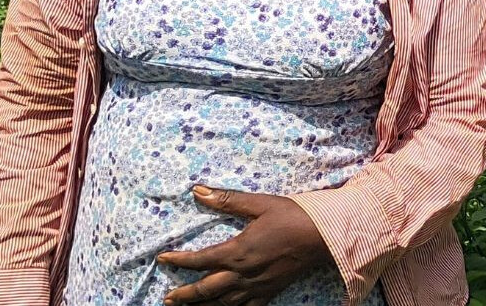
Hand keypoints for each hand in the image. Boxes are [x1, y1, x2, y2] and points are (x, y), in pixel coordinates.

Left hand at [159, 186, 333, 304]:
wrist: (323, 236)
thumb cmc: (292, 216)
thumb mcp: (259, 204)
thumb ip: (226, 199)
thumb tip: (197, 191)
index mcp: (238, 251)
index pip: (200, 260)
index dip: (178, 260)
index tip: (162, 258)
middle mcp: (243, 273)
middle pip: (206, 289)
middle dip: (184, 295)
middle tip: (168, 298)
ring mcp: (256, 287)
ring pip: (223, 304)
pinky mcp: (269, 293)